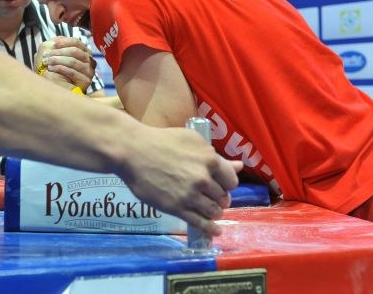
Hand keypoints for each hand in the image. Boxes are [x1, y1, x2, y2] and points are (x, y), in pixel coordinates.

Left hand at [35, 36, 95, 90]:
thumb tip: (57, 39)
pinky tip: (51, 69)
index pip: (76, 42)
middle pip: (75, 51)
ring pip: (73, 61)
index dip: (64, 42)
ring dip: (57, 60)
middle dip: (58, 52)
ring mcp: (89, 71)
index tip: (53, 45)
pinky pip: (73, 72)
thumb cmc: (52, 71)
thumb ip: (55, 44)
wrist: (53, 90)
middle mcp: (89, 61)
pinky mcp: (86, 81)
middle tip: (45, 55)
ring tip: (46, 62)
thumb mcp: (52, 55)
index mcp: (83, 52)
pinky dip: (60, 69)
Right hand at [117, 126, 242, 236]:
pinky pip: (200, 223)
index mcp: (209, 160)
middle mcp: (202, 179)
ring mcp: (189, 195)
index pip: (231, 180)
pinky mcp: (176, 208)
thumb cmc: (162, 141)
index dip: (227, 184)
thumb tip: (239, 166)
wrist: (133, 151)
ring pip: (213, 211)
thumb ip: (215, 156)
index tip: (221, 185)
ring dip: (214, 213)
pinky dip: (210, 229)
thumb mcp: (192, 141)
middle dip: (220, 199)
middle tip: (212, 198)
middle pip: (223, 197)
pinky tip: (215, 231)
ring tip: (210, 211)